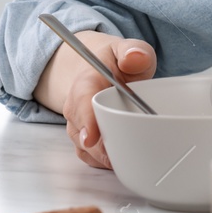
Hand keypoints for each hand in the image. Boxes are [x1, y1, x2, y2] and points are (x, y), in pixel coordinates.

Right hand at [34, 30, 155, 168]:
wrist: (101, 72)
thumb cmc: (115, 64)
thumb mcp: (127, 50)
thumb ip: (134, 52)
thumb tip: (135, 58)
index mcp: (86, 83)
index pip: (82, 102)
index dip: (86, 121)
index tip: (90, 138)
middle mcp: (76, 109)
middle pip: (84, 134)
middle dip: (104, 147)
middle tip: (130, 153)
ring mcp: (78, 128)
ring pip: (88, 151)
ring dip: (109, 156)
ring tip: (133, 155)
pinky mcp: (84, 143)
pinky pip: (93, 159)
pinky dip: (108, 162)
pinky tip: (126, 158)